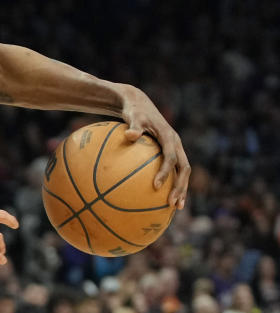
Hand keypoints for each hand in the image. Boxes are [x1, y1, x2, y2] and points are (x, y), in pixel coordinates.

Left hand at [120, 86, 190, 209]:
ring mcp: (176, 149)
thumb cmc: (134, 111)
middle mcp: (177, 144)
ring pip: (183, 172)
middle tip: (173, 204)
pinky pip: (174, 171)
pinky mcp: (171, 153)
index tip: (156, 186)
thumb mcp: (133, 116)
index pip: (170, 157)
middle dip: (181, 187)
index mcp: (170, 137)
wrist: (139, 104)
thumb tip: (129, 135)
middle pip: (184, 169)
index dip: (165, 172)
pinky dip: (172, 184)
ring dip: (181, 189)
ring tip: (176, 208)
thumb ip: (133, 127)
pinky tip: (162, 199)